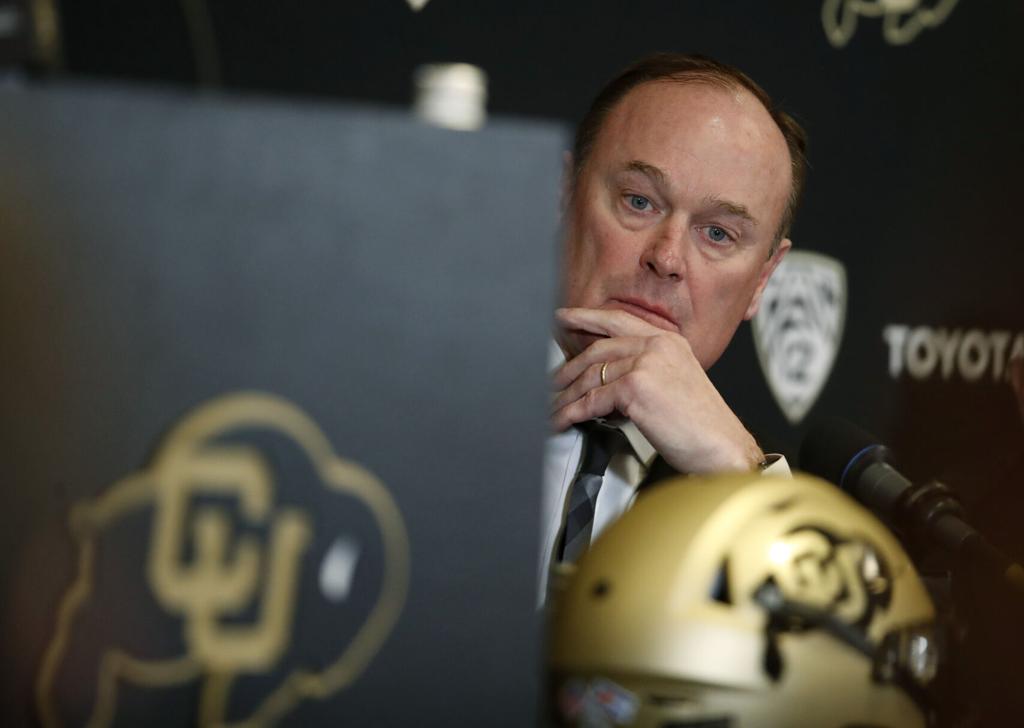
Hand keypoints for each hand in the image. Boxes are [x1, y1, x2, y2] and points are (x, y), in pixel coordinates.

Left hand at [551, 307, 763, 473]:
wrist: (723, 447)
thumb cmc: (703, 425)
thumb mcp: (675, 385)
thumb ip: (646, 372)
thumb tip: (608, 381)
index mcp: (669, 341)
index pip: (619, 321)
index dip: (587, 317)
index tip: (564, 317)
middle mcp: (658, 346)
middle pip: (598, 349)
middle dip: (567, 366)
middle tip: (550, 378)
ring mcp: (646, 363)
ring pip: (591, 376)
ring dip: (566, 396)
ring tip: (552, 407)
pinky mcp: (636, 387)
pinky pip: (592, 399)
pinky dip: (572, 413)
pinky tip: (562, 420)